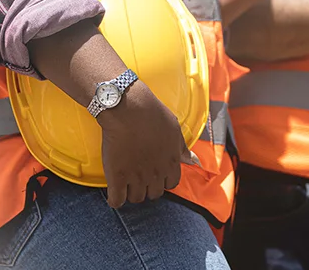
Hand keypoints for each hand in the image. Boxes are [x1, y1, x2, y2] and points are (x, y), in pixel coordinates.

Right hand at [95, 79, 198, 208]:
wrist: (128, 109)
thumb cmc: (152, 114)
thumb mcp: (174, 129)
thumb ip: (183, 148)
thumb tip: (194, 161)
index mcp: (171, 163)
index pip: (171, 184)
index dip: (163, 180)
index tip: (155, 174)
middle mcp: (156, 174)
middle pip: (154, 194)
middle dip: (148, 188)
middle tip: (138, 177)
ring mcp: (136, 177)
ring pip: (136, 198)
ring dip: (131, 193)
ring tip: (125, 182)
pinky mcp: (117, 177)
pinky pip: (117, 200)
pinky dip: (116, 200)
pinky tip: (114, 192)